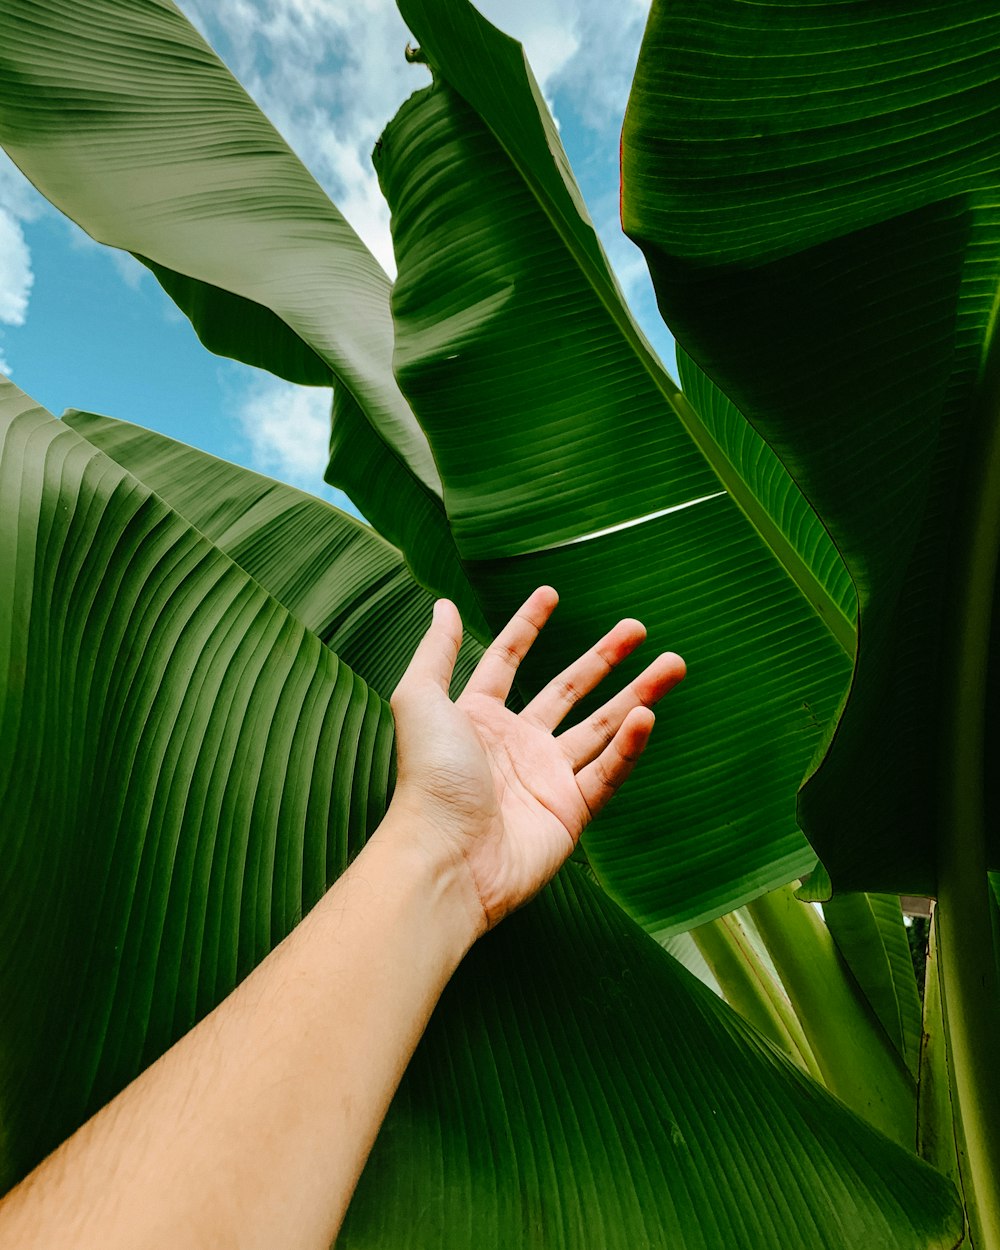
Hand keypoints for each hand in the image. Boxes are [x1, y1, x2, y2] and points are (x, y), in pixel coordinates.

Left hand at [387, 586, 684, 934]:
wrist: (447, 857)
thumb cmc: (428, 779)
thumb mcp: (419, 700)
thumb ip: (436, 652)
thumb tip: (442, 606)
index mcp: (478, 718)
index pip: (507, 661)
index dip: (527, 627)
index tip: (551, 593)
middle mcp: (515, 745)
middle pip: (569, 690)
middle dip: (604, 658)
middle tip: (638, 628)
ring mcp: (545, 779)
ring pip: (602, 728)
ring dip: (638, 695)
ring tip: (675, 664)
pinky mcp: (570, 813)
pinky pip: (608, 772)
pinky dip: (630, 746)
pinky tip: (648, 715)